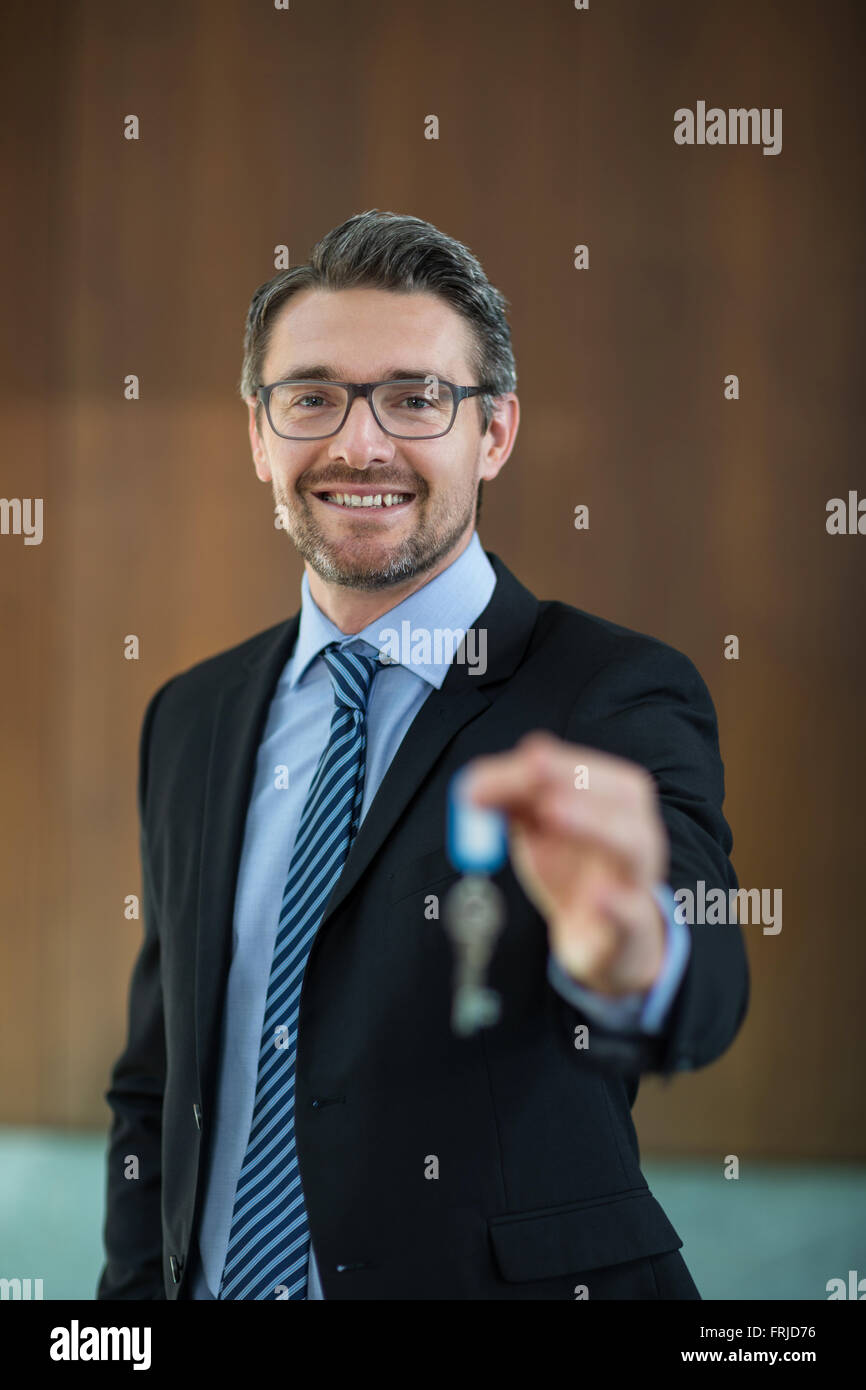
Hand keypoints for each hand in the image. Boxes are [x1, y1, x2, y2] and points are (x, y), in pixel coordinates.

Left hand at [461, 732, 669, 996]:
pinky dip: (617, 904)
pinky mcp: (629, 929)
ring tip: (552, 812)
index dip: (547, 762)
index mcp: (615, 802)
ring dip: (594, 823)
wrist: (602, 941)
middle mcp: (635, 834)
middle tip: (530, 772)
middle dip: (573, 778)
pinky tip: (598, 898)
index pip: (589, 769)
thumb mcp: (537, 831)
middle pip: (622, 797)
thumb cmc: (570, 871)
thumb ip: (508, 800)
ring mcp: (636, 882)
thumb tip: (469, 785)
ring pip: (633, 845)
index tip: (498, 768)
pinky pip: (632, 914)